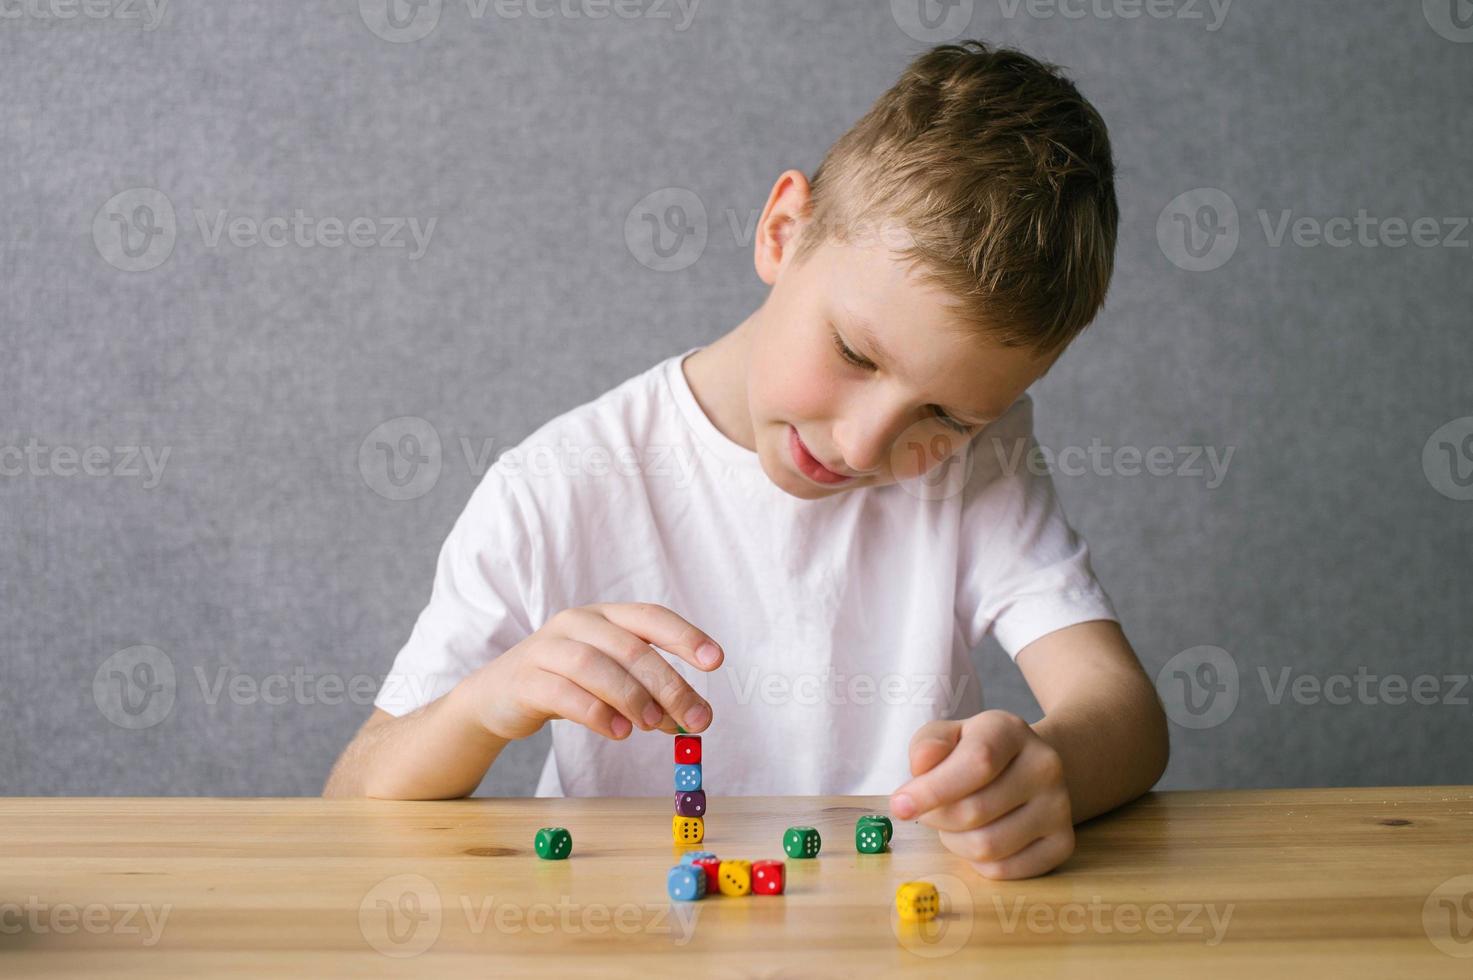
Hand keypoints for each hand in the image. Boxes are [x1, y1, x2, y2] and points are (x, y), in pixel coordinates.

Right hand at [463, 602, 722, 741]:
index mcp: (604, 616)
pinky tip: (620, 732)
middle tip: (697, 719)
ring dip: (634, 698)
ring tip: (656, 726)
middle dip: (670, 684)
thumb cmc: (566, 684)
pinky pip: (565, 694)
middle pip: (631, 648)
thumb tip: (695, 718)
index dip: (685, 636)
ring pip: (597, 667)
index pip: (651, 616)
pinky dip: (598, 714)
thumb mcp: (611, 680)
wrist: (497, 697)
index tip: (716, 661)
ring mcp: (547, 648)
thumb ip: (650, 693)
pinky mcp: (526, 679)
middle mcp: (577, 623)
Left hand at [889, 710, 1073, 878]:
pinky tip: (977, 837)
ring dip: (955, 842)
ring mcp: (1060, 807)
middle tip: (928, 811)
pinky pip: (1004, 870)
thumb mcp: (948, 735)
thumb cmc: (975, 752)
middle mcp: (1044, 766)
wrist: (1027, 766)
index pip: (977, 763)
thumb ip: (929, 745)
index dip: (933, 789)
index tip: (900, 805)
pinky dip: (977, 863)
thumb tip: (920, 766)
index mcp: (1011, 731)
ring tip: (955, 823)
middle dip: (937, 818)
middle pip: (975, 811)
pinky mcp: (1062, 843)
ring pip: (988, 847)